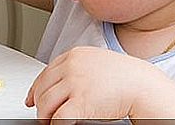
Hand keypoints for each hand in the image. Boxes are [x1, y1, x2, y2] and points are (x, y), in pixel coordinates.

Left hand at [25, 46, 158, 120]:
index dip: (36, 89)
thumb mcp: (96, 63)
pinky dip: (55, 124)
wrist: (143, 85)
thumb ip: (77, 69)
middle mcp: (72, 66)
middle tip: (42, 116)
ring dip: (45, 116)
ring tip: (49, 122)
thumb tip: (58, 86)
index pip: (45, 73)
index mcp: (74, 55)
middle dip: (39, 105)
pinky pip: (59, 117)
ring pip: (46, 103)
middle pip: (43, 88)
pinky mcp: (81, 101)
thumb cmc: (125, 77)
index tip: (31, 99)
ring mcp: (75, 82)